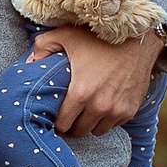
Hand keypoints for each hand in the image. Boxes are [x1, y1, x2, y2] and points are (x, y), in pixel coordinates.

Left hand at [27, 27, 162, 137]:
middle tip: (72, 113)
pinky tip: (105, 103)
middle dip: (74, 123)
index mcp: (80, 93)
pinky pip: (115, 124)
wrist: (137, 37)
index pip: (63, 124)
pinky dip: (109, 118)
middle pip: (80, 131)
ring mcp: (117, 110)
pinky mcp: (131, 109)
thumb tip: (29, 62)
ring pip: (98, 130)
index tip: (58, 114)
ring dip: (91, 123)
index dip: (58, 121)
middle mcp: (99, 106)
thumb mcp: (66, 36)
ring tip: (88, 109)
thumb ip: (42, 47)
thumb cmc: (99, 36)